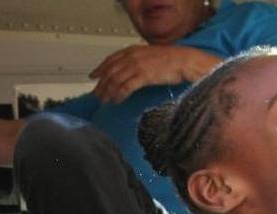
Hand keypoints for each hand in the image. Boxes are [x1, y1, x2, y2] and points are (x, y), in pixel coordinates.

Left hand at [89, 45, 220, 103]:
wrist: (184, 61)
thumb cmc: (171, 60)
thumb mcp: (149, 55)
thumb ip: (136, 61)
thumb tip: (126, 71)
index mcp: (133, 50)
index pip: (110, 60)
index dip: (100, 69)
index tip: (92, 76)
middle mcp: (132, 57)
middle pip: (110, 72)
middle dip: (102, 85)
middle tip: (96, 95)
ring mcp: (137, 66)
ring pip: (116, 81)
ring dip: (108, 92)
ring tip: (105, 101)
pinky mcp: (143, 76)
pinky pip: (126, 87)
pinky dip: (119, 95)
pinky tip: (116, 101)